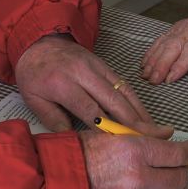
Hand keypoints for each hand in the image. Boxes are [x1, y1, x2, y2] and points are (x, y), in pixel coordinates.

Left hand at [15, 35, 170, 136]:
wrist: (37, 43)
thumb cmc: (34, 75)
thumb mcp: (33, 100)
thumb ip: (53, 120)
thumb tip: (74, 140)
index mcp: (62, 83)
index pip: (90, 110)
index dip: (107, 129)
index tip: (120, 145)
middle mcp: (83, 73)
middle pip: (113, 101)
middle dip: (133, 122)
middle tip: (149, 140)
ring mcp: (96, 67)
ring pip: (123, 91)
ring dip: (140, 112)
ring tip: (154, 130)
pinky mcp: (104, 64)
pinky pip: (123, 84)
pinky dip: (136, 100)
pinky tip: (144, 115)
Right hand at [79, 131, 187, 188]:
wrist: (57, 185)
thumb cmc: (79, 156)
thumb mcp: (111, 135)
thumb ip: (144, 134)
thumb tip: (169, 135)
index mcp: (135, 152)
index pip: (177, 153)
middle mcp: (140, 178)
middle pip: (180, 176)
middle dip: (183, 168)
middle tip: (179, 163)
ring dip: (176, 188)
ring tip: (170, 180)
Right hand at [142, 2, 187, 83]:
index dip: (180, 65)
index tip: (170, 79)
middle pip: (174, 44)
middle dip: (161, 63)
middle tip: (153, 81)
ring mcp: (184, 24)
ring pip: (164, 41)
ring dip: (153, 58)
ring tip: (145, 75)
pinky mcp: (178, 27)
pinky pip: (162, 38)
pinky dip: (152, 51)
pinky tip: (145, 63)